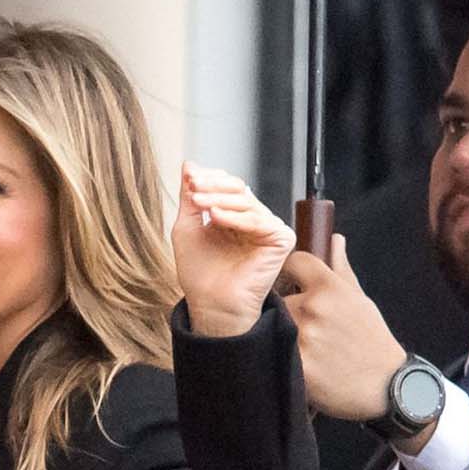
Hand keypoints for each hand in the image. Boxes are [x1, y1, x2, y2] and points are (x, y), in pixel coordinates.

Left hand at [171, 166, 295, 338]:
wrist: (211, 306)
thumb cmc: (200, 273)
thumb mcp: (187, 227)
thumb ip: (190, 198)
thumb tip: (189, 163)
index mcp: (235, 215)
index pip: (227, 186)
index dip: (209, 179)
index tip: (189, 178)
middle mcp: (254, 219)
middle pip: (238, 189)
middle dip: (214, 186)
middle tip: (193, 187)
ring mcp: (269, 229)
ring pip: (248, 201)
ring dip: (220, 199)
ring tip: (199, 203)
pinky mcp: (281, 240)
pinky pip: (260, 221)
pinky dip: (237, 217)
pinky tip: (216, 217)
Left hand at [279, 232, 411, 426]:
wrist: (385, 386)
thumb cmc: (372, 340)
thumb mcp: (360, 300)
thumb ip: (341, 268)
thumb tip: (334, 239)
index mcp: (330, 287)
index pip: (294, 261)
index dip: (290, 271)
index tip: (291, 282)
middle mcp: (314, 308)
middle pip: (278, 295)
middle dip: (285, 306)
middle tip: (298, 322)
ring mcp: (303, 337)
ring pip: (274, 324)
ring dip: (280, 332)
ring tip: (299, 343)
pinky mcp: (296, 366)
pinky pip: (276, 352)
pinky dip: (282, 355)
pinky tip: (296, 360)